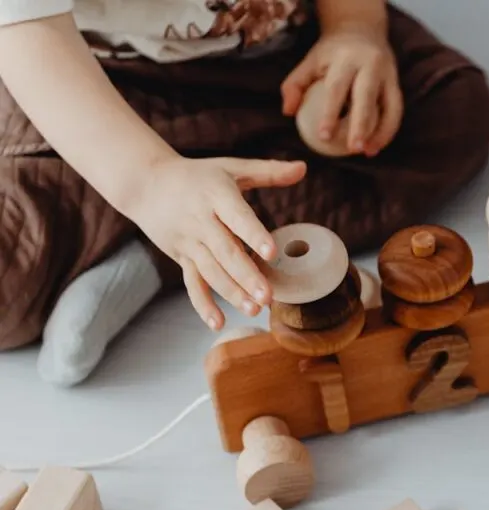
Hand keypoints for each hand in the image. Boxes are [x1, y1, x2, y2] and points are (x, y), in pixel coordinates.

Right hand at [125, 155, 305, 329]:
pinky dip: (202, 304)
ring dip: (231, 292)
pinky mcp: (181, 257)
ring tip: (254, 310)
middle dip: (246, 276)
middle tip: (268, 296)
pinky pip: (191, 283)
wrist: (146, 183)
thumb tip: (304, 168)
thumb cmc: (198, 175)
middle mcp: (201, 220)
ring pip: (211, 271)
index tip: (271, 252)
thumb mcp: (231, 168)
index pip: (237, 217)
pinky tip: (218, 323)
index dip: (253, 234)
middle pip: (225, 252)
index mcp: (217, 195)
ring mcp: (189, 241)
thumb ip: (268, 171)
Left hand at [281, 26, 402, 156]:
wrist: (361, 29)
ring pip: (389, 106)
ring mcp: (388, 74)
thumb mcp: (310, 61)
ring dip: (380, 132)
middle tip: (353, 149)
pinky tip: (376, 146)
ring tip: (367, 152)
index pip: (337, 88)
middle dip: (361, 125)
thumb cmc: (331, 52)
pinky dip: (388, 130)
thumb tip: (288, 112)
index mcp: (345, 58)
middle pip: (367, 98)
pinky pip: (396, 110)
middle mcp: (370, 65)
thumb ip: (295, 84)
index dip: (330, 113)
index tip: (324, 137)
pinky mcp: (396, 84)